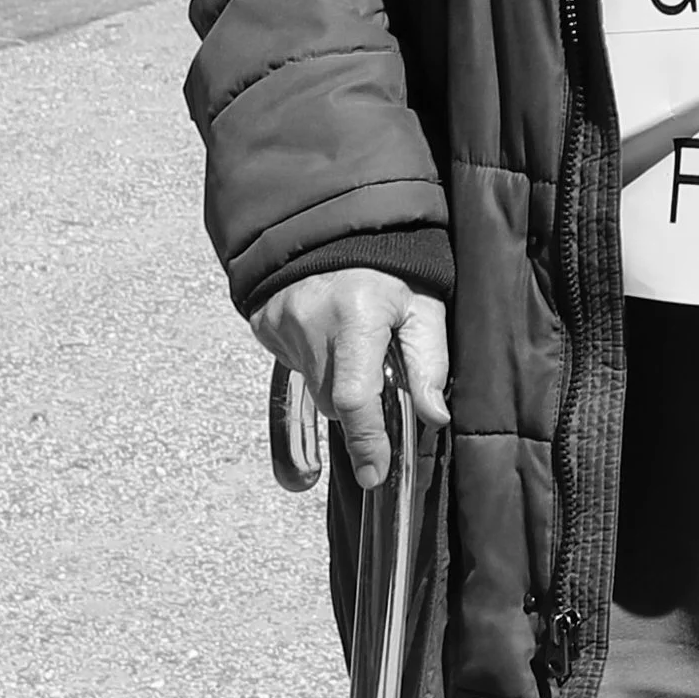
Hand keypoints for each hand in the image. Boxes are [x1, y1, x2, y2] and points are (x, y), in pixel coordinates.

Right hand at [249, 268, 449, 485]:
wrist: (341, 225)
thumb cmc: (395, 265)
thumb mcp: (426, 304)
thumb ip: (430, 361)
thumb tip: (433, 417)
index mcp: (356, 314)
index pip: (355, 397)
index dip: (367, 440)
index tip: (376, 473)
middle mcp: (311, 322)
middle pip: (335, 399)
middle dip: (361, 401)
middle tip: (381, 370)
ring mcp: (281, 325)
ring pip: (314, 387)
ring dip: (339, 380)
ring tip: (359, 342)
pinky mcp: (265, 326)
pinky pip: (295, 367)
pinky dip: (317, 362)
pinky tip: (332, 334)